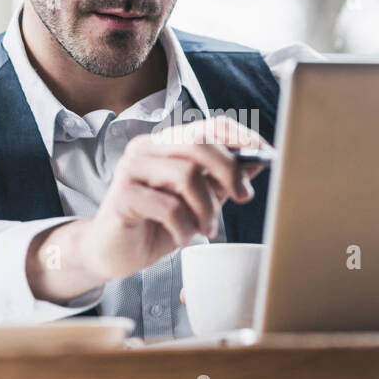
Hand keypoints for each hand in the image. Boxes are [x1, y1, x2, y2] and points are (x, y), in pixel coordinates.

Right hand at [28, 116, 269, 301]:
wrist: (113, 253)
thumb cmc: (155, 225)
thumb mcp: (198, 201)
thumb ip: (222, 181)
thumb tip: (258, 161)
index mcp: (166, 144)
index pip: (210, 126)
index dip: (242, 138)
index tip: (265, 156)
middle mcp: (147, 148)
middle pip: (199, 143)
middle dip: (229, 171)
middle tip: (242, 197)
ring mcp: (131, 169)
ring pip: (186, 174)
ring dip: (206, 208)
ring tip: (205, 229)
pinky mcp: (123, 195)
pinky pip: (168, 206)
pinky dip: (184, 227)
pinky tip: (181, 237)